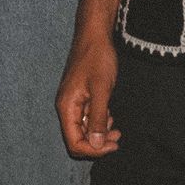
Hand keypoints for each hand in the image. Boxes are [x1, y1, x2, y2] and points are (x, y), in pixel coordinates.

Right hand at [56, 34, 121, 157]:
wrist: (95, 36)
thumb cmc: (97, 58)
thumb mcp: (101, 90)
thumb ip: (98, 118)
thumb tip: (96, 145)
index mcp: (66, 107)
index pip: (74, 142)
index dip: (93, 149)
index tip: (112, 145)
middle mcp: (66, 107)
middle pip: (78, 139)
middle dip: (98, 142)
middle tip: (118, 137)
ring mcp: (73, 102)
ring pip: (84, 130)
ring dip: (100, 133)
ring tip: (115, 126)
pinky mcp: (80, 97)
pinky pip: (87, 118)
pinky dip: (99, 121)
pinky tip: (109, 113)